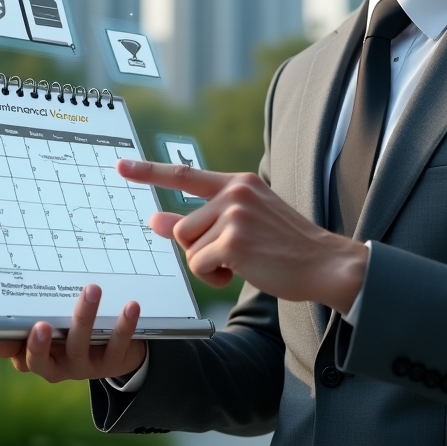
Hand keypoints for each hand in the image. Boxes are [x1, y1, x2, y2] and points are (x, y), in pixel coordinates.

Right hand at [0, 280, 146, 380]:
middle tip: (41, 324)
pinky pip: (116, 345)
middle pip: (39, 359)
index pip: (5, 350)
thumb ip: (17, 299)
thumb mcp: (44, 311)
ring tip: (91, 290)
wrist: (115, 348)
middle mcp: (52, 363)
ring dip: (84, 318)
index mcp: (29, 350)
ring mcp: (81, 365)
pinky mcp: (111, 362)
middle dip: (38, 343)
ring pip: (78, 347)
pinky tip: (130, 306)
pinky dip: (123, 326)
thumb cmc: (69, 325)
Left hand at [116, 160, 366, 313]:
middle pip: (182, 227)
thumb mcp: (242, 226)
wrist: (325, 264)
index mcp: (238, 183)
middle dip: (198, 250)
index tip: (121, 167)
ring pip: (188, 247)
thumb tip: (154, 219)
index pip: (184, 174)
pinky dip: (214, 277)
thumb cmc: (285, 247)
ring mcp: (234, 215)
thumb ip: (198, 220)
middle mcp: (234, 192)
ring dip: (207, 264)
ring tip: (242, 263)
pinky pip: (199, 265)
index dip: (148, 172)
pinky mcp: (234, 241)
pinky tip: (243, 272)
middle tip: (233, 257)